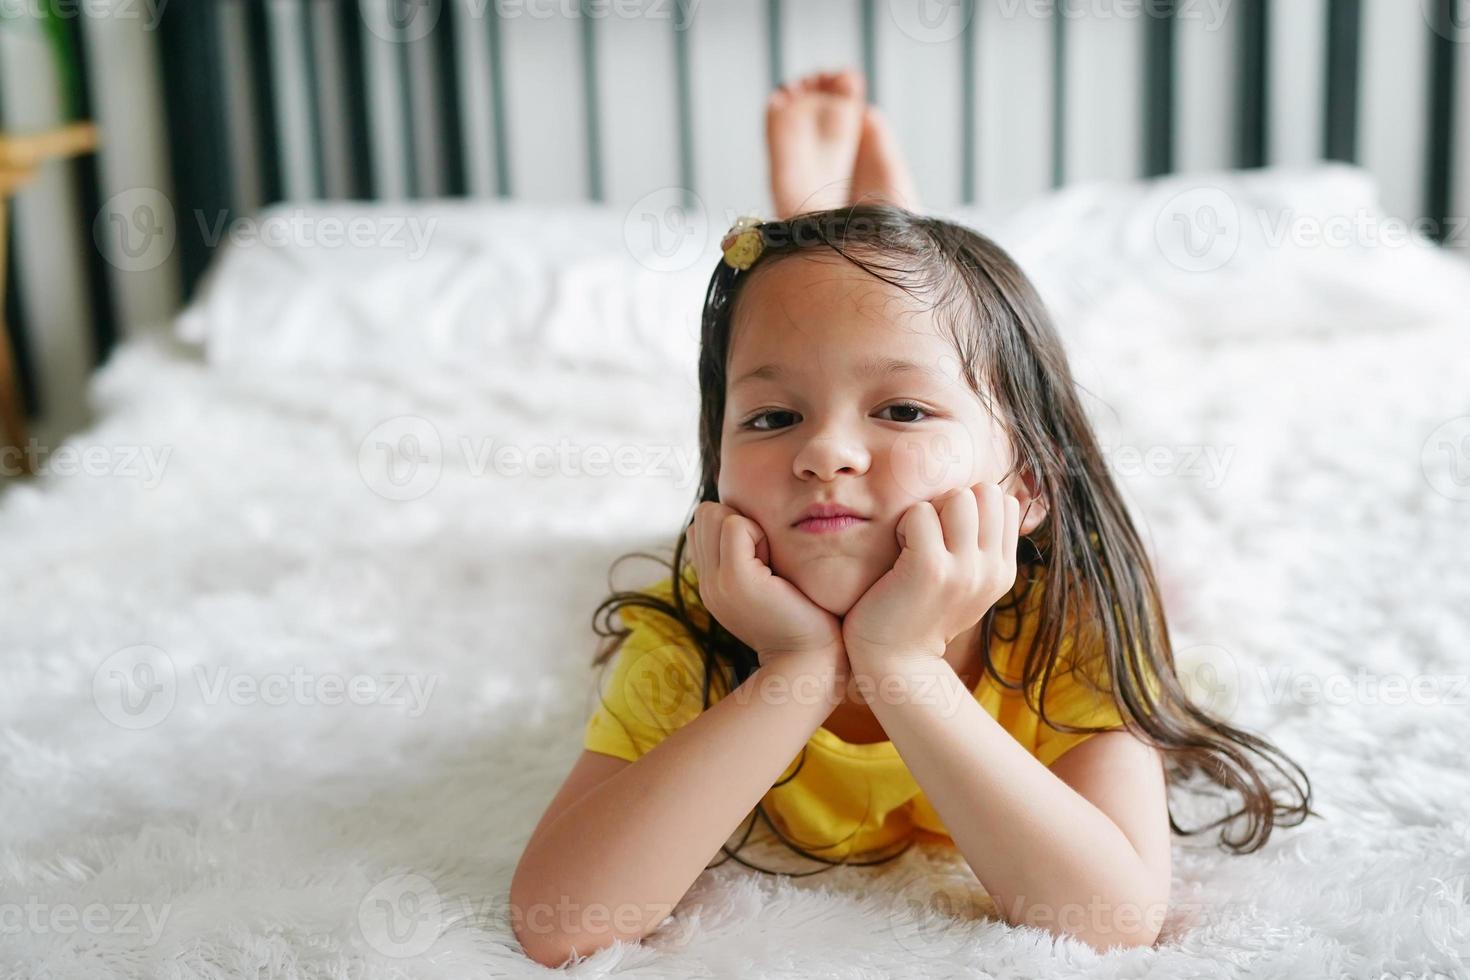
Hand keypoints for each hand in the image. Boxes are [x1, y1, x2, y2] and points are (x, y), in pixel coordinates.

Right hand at [685, 501, 845, 669]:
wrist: (810, 657)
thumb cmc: (800, 615)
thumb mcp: (761, 582)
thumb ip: (742, 554)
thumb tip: (737, 517)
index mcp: (710, 582)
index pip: (701, 523)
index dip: (732, 527)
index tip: (760, 558)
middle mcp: (705, 582)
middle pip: (705, 513)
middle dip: (738, 522)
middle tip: (766, 558)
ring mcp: (715, 582)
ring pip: (716, 514)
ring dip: (749, 527)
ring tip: (769, 562)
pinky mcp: (735, 579)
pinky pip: (735, 525)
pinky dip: (759, 534)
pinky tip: (775, 566)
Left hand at [841, 482, 1021, 666]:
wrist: (895, 664)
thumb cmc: (919, 615)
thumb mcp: (964, 583)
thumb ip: (979, 546)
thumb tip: (982, 494)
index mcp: (1003, 571)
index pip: (1004, 501)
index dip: (971, 506)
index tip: (947, 536)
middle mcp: (991, 570)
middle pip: (986, 492)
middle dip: (952, 501)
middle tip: (929, 536)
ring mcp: (964, 570)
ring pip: (958, 497)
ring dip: (929, 511)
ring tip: (914, 543)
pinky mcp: (930, 569)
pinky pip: (921, 513)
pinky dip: (904, 525)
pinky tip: (898, 553)